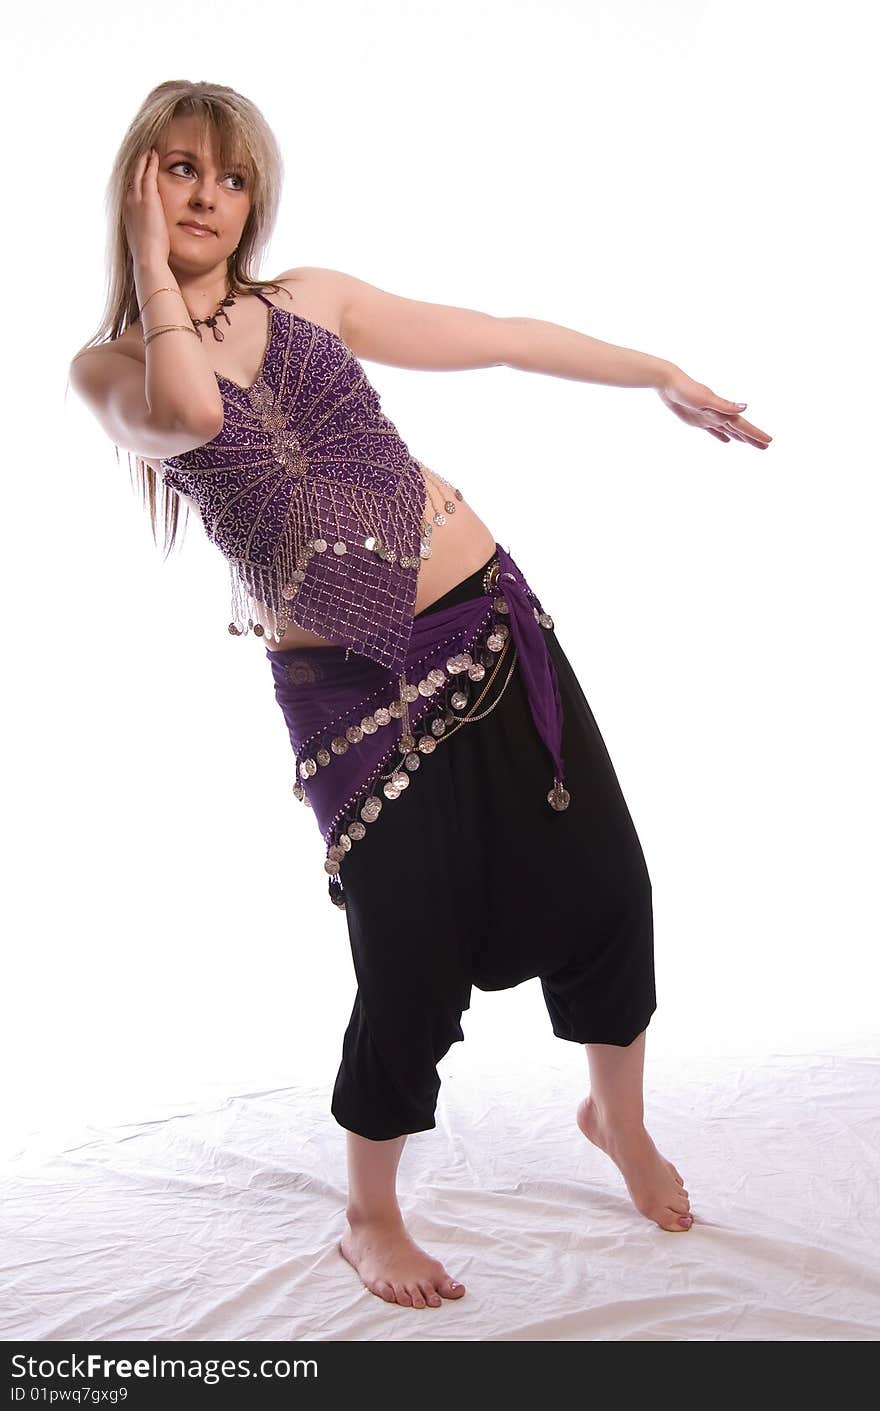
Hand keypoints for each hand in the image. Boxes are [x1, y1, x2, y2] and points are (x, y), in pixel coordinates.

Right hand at [123, 148, 170, 268]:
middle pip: (131, 178)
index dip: (135, 179)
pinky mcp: (148, 198)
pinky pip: (149, 174)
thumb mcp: (144, 239)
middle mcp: (128, 203)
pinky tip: (155, 155)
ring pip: (138, 173)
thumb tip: (151, 234)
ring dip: (143, 160)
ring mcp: (136, 199)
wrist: (148, 258)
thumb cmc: (149, 255)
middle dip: (137, 165)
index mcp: (127, 213)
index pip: (130, 190)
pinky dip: (151, 163)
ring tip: (149, 151)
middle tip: (143, 154)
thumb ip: (146, 231)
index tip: (139, 171)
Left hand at [657, 368, 772, 448]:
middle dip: (752, 438)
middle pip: (739, 429)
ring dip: (740, 437)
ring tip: (750, 444)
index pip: (743, 425)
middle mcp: (718, 414)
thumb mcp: (706, 399)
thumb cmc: (686, 389)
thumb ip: (725, 405)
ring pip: (729, 430)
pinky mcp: (698, 420)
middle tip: (766, 447)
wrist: (668, 383)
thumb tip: (746, 407)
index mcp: (722, 410)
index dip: (756, 434)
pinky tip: (727, 441)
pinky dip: (721, 435)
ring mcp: (709, 417)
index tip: (768, 441)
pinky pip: (713, 431)